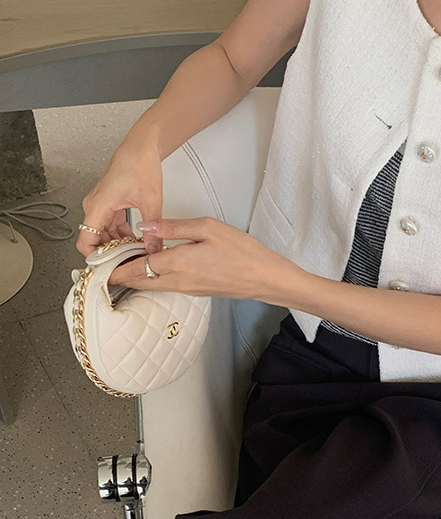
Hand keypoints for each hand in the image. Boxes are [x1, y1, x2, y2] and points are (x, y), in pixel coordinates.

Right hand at [77, 136, 163, 256]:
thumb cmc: (140, 164)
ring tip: (136, 255)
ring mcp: (101, 205)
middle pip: (95, 240)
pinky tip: (136, 242)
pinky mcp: (109, 204)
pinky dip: (121, 236)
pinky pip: (111, 226)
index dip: (95, 259)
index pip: (85, 241)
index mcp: (98, 206)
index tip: (109, 269)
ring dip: (118, 246)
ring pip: (104, 234)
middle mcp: (95, 206)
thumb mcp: (151, 202)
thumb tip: (153, 251)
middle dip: (111, 255)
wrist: (141, 146)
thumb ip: (152, 230)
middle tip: (129, 265)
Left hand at [107, 217, 293, 299]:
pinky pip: (165, 287)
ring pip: (151, 286)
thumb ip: (173, 227)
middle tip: (102, 271)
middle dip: (119, 277)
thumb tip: (147, 226)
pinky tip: (149, 272)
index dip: (115, 265)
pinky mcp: (195, 291)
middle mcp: (178, 281)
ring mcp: (186, 289)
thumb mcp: (206, 227)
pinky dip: (151, 280)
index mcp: (177, 263)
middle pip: (139, 281)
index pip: (136, 266)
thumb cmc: (241, 252)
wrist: (263, 277)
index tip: (100, 262)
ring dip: (134, 279)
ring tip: (119, 270)